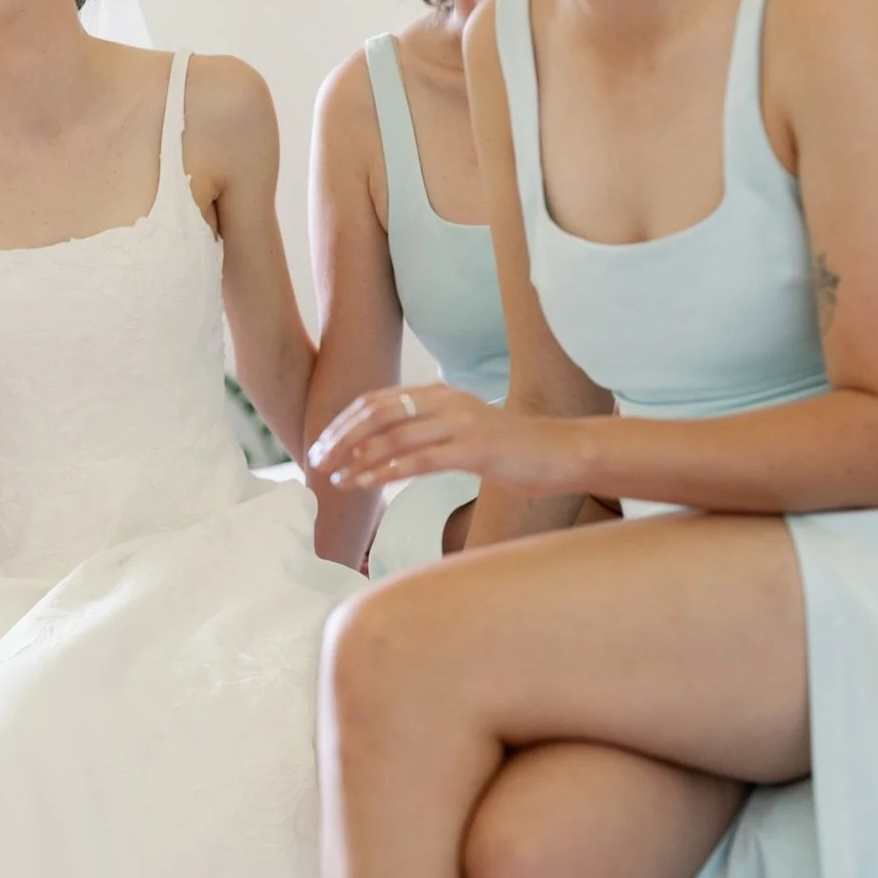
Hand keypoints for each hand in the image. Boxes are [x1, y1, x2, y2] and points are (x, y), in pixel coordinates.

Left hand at [308, 383, 585, 495]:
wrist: (561, 453)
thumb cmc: (509, 449)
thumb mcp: (461, 432)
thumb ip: (425, 433)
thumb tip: (378, 452)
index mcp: (438, 394)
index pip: (377, 401)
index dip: (343, 423)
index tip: (320, 445)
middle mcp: (446, 401)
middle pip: (377, 414)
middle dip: (340, 438)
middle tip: (316, 462)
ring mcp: (461, 423)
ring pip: (394, 436)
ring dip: (357, 458)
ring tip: (334, 478)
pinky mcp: (475, 449)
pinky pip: (420, 460)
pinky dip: (386, 472)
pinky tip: (366, 484)